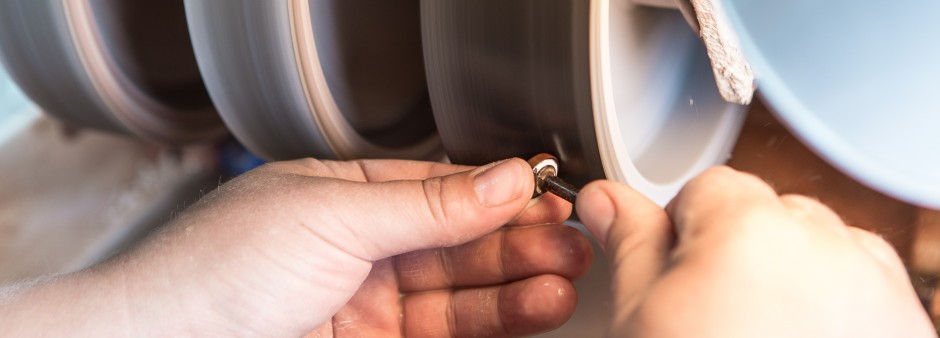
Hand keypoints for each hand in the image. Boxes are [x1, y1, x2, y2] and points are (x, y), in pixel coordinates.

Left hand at [1, 158, 591, 336]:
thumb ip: (426, 205)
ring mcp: (369, 301)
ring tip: (563, 281)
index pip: (440, 190)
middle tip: (572, 244)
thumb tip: (503, 178)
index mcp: (346, 196)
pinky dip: (491, 323)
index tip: (551, 198)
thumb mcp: (333, 216)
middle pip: (458, 242)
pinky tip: (528, 310)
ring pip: (459, 292)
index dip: (498, 195)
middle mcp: (361, 247)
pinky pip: (444, 332)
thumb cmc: (217, 267)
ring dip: (516, 285)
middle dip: (518, 242)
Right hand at [577, 166, 933, 336]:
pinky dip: (834, 312)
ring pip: (819, 251)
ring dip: (789, 280)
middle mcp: (829, 247)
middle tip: (712, 319)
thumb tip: (607, 200)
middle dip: (737, 253)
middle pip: (768, 214)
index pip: (706, 187)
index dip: (679, 235)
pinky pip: (862, 290)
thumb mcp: (642, 323)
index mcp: (751, 230)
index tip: (674, 277)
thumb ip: (628, 246)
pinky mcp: (906, 324)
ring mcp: (877, 289)